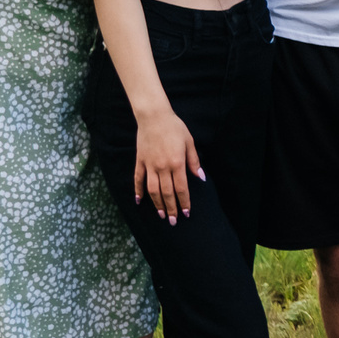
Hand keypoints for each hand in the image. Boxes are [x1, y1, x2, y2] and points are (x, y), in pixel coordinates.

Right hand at [132, 107, 204, 222]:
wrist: (154, 117)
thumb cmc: (175, 128)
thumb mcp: (189, 142)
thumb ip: (194, 162)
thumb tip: (200, 178)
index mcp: (177, 163)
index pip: (181, 188)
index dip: (184, 202)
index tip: (186, 213)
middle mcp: (162, 167)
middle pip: (167, 193)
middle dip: (171, 208)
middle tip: (173, 221)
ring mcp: (149, 165)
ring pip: (153, 190)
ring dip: (157, 204)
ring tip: (161, 215)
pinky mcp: (140, 162)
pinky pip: (138, 179)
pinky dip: (138, 191)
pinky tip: (139, 201)